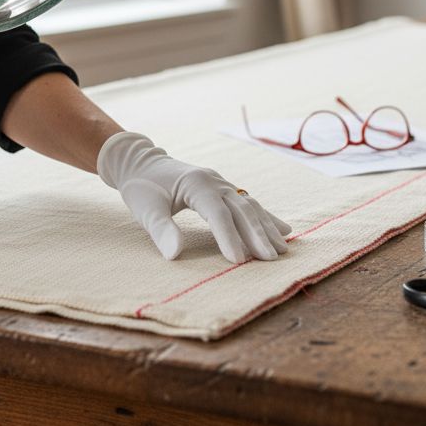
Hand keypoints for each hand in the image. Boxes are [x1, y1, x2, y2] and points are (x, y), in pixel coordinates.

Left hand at [97, 132, 291, 262]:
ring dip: (266, 228)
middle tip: (270, 260)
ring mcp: (222, 184)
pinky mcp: (223, 189)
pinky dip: (266, 218)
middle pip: (241, 209)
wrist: (141, 163)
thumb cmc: (142, 187)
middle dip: (257, 235)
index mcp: (196, 184)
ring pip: (250, 206)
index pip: (217, 214)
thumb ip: (161, 230)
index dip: (229, 237)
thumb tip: (175, 254)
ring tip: (282, 250)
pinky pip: (249, 204)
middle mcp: (214, 181)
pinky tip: (283, 230)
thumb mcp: (145, 209)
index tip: (238, 261)